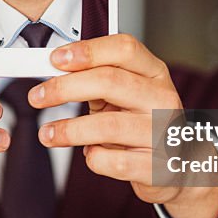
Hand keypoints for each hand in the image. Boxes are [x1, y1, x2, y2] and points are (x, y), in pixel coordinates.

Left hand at [29, 34, 217, 217]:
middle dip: (65, 88)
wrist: (180, 167)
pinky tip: (90, 154)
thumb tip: (56, 69)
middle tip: (37, 96)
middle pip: (110, 82)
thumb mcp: (127, 94)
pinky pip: (115, 161)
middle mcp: (162, 100)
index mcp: (154, 73)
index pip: (124, 49)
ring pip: (109, 125)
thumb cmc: (144, 124)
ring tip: (48, 133)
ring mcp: (163, 134)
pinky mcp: (157, 168)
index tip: (56, 59)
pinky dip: (94, 158)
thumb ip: (98, 79)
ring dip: (69, 130)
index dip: (88, 51)